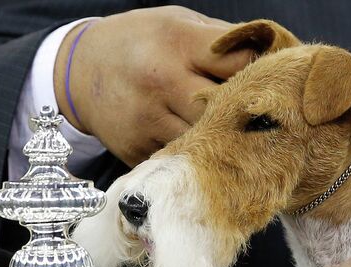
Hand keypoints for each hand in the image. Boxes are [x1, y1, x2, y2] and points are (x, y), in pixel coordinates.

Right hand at [54, 6, 252, 166]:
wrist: (79, 72)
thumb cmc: (140, 42)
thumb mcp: (177, 23)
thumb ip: (221, 41)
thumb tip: (272, 57)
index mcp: (178, 43)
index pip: (239, 63)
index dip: (261, 74)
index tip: (271, 83)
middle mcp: (163, 82)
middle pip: (226, 110)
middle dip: (248, 114)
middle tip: (264, 119)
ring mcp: (149, 121)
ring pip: (207, 142)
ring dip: (225, 142)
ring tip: (240, 138)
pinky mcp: (139, 150)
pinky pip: (181, 159)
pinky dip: (197, 156)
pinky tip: (207, 151)